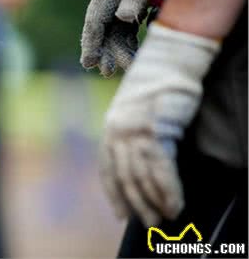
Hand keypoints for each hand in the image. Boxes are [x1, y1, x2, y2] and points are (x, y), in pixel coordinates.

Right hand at [81, 0, 156, 76]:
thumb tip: (124, 18)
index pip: (94, 22)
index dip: (91, 43)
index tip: (89, 63)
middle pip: (103, 30)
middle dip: (104, 52)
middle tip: (107, 72)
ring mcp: (119, 3)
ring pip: (115, 32)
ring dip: (118, 51)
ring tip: (125, 68)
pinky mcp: (131, 6)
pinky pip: (126, 29)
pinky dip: (129, 43)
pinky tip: (134, 55)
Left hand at [100, 22, 219, 225]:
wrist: (171, 59)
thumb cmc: (159, 85)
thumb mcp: (137, 112)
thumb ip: (133, 135)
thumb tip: (140, 163)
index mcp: (109, 127)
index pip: (106, 169)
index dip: (114, 193)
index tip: (121, 213)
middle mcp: (116, 130)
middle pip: (123, 177)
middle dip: (136, 203)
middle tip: (148, 223)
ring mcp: (133, 130)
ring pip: (141, 176)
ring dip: (154, 201)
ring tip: (164, 218)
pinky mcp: (153, 129)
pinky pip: (160, 168)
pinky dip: (168, 189)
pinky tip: (175, 203)